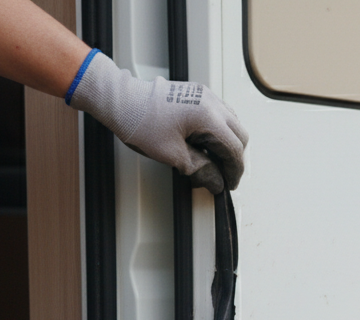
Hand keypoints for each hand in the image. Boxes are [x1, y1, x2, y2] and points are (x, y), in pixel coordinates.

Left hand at [68, 51, 246, 193]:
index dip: (234, 171)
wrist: (120, 100)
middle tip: (223, 176)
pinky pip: (220, 115)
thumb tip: (216, 181)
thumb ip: (201, 169)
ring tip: (214, 162)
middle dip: (234, 158)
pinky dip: (219, 132)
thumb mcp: (172, 154)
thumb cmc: (139, 121)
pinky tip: (206, 144)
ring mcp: (205, 96)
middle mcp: (211, 102)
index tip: (228, 184)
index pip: (234, 148)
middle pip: (239, 135)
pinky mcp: (197, 94)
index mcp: (207, 116)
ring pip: (232, 124)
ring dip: (227, 144)